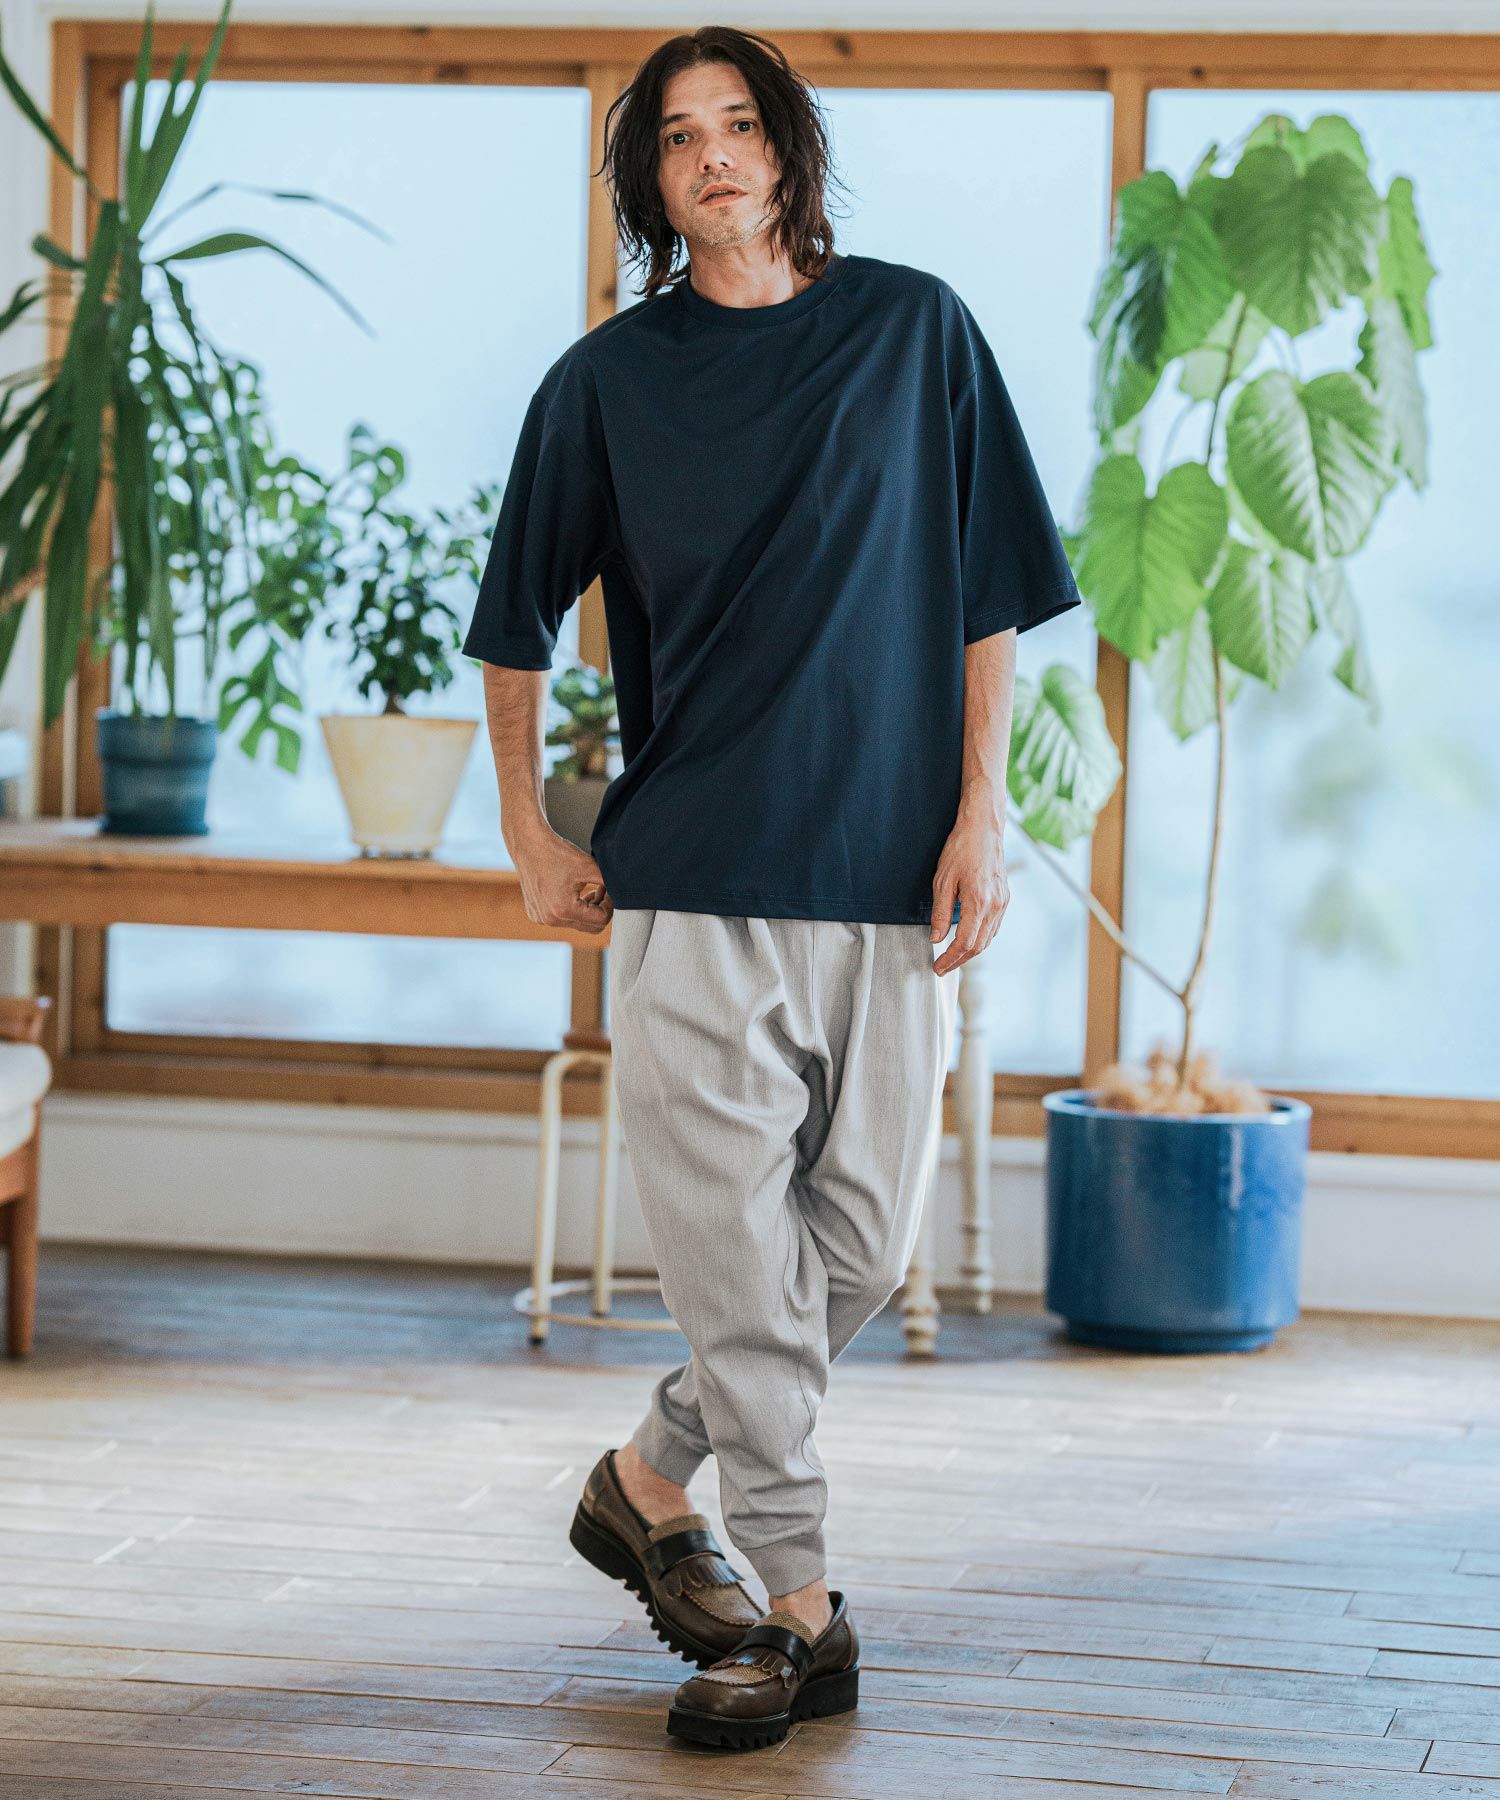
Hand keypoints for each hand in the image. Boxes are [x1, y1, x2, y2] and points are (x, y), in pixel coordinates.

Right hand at [511, 824, 612, 934]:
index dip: (610, 905)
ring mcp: (541, 918)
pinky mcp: (535, 914)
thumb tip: (622, 894)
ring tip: (589, 890)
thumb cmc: (557, 853)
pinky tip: (572, 892)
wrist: (529, 845)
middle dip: (599, 910)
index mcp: (565, 910)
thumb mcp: (590, 867)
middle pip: (590, 927)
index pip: (601, 920)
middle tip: (602, 891)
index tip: (610, 891)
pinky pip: (560, 919)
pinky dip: (570, 909)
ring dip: (586, 910)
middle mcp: (551, 920)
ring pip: (576, 924)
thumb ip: (609, 884)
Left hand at [929, 795, 1009, 974]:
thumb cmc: (961, 849)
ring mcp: (1003, 902)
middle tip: (942, 967)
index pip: (965, 942)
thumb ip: (939, 913)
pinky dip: (981, 938)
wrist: (984, 828)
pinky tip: (969, 939)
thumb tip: (936, 938)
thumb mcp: (942, 881)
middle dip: (960, 960)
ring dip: (970, 951)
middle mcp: (995, 906)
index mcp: (979, 902)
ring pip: (988, 938)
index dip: (950, 959)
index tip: (937, 967)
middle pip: (978, 946)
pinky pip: (994, 927)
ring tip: (952, 957)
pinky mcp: (1005, 898)